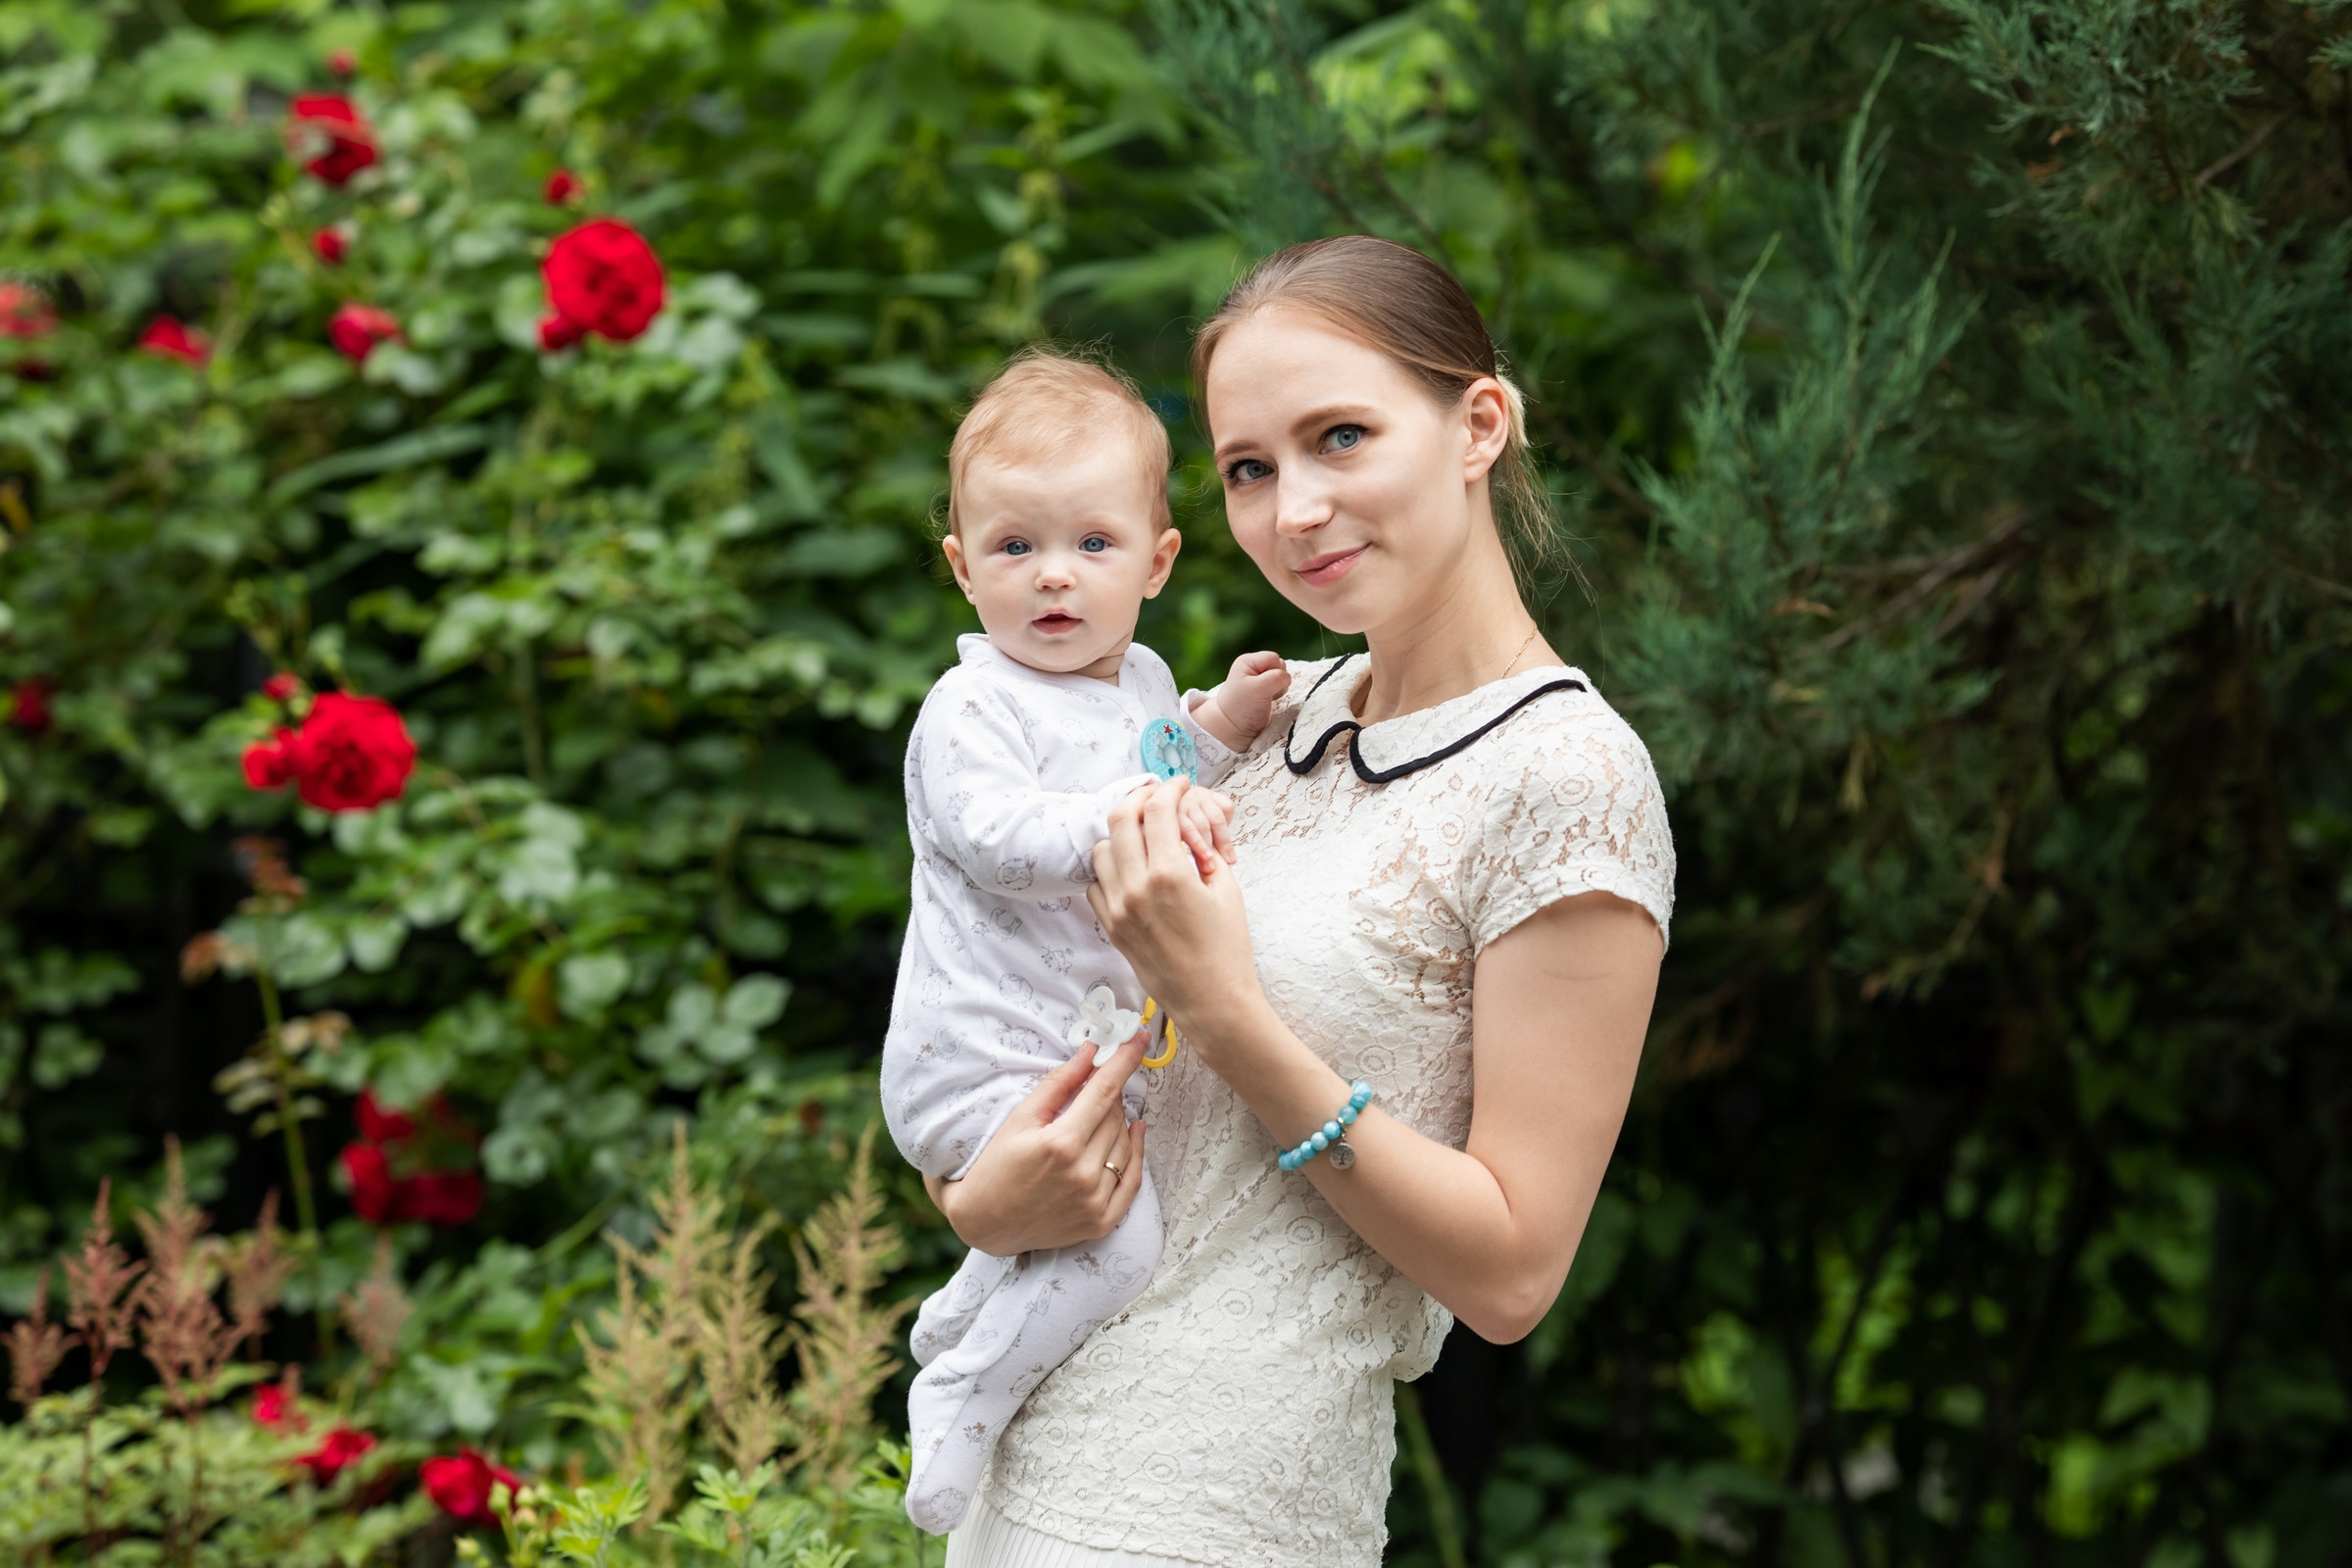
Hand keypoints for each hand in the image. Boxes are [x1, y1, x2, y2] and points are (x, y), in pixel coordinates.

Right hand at [922, 1027, 1149, 1255]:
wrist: (983, 1223)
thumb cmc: (996, 1166)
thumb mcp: (1020, 1119)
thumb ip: (1059, 1084)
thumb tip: (1089, 1051)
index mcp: (1060, 1144)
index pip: (1105, 1090)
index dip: (1125, 1059)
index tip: (1139, 1037)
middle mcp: (1083, 1174)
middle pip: (1115, 1115)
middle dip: (1110, 1093)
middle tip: (1098, 1083)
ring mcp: (1094, 1201)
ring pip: (1125, 1144)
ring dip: (1119, 1121)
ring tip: (1099, 1113)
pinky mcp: (1100, 1222)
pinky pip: (1133, 1180)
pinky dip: (1137, 1153)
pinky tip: (1134, 1132)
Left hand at [1088, 780, 1265, 1051]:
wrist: (1212, 1002)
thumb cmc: (1228, 949)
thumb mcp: (1226, 891)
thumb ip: (1203, 852)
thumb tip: (1186, 826)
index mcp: (1170, 874)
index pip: (1158, 811)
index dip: (1168, 789)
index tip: (1177, 783)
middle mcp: (1136, 888)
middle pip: (1120, 819)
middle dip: (1138, 798)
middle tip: (1155, 796)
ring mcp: (1118, 909)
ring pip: (1102, 849)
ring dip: (1120, 833)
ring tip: (1142, 833)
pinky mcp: (1111, 928)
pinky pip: (1096, 884)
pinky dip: (1110, 868)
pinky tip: (1131, 869)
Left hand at [1193, 651, 1289, 750]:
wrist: (1234, 727)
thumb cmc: (1242, 706)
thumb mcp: (1258, 689)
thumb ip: (1276, 678)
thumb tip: (1287, 677)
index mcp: (1248, 661)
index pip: (1274, 658)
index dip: (1274, 672)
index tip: (1261, 686)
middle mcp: (1254, 666)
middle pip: (1280, 665)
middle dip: (1277, 680)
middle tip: (1264, 693)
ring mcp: (1260, 677)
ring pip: (1282, 675)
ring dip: (1279, 687)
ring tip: (1265, 697)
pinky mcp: (1266, 688)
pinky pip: (1281, 685)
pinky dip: (1278, 693)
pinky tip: (1268, 699)